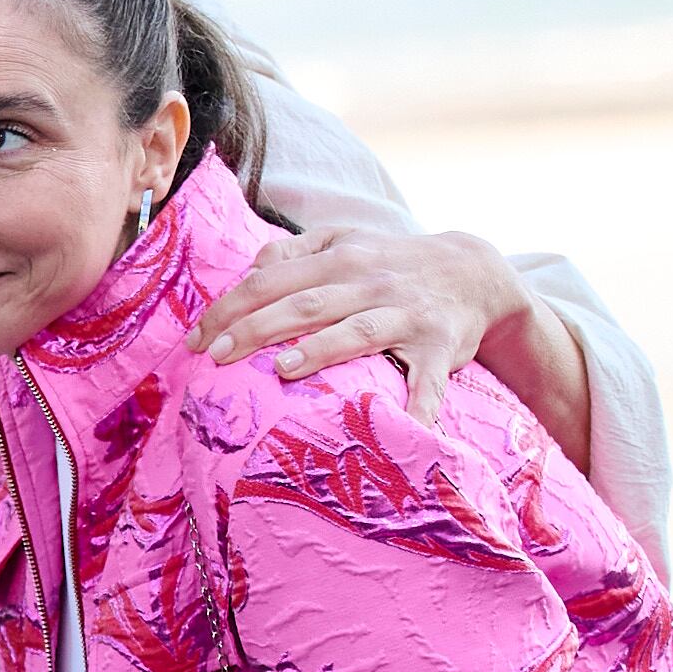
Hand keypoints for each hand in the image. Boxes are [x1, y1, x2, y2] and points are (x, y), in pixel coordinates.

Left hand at [189, 224, 522, 424]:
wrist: (476, 271)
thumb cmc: (391, 261)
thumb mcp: (345, 240)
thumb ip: (293, 251)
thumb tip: (248, 270)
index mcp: (338, 259)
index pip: (272, 280)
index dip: (231, 307)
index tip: (196, 339)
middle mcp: (370, 283)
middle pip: (305, 304)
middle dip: (256, 328)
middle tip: (215, 357)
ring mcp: (406, 315)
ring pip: (358, 330)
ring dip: (322, 350)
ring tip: (283, 369)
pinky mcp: (439, 346)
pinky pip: (429, 380)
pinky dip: (420, 405)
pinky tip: (407, 430)